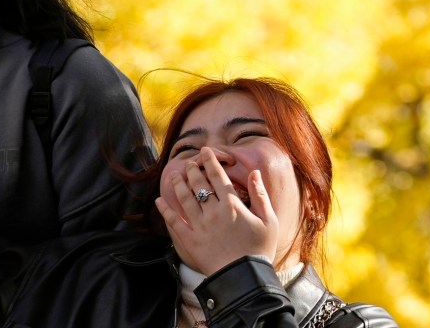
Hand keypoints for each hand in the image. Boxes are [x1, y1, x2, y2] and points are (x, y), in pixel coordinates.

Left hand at [157, 148, 277, 275]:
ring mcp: (200, 226)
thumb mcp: (269, 220)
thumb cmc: (259, 249)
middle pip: (200, 185)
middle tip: (190, 162)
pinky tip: (160, 201)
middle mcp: (214, 212)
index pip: (219, 177)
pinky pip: (174, 222)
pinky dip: (166, 210)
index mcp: (233, 205)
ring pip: (185, 199)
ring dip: (179, 185)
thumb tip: (254, 172)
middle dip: (193, 170)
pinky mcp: (189, 241)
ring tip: (175, 175)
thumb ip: (260, 195)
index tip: (205, 151)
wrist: (243, 277)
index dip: (211, 162)